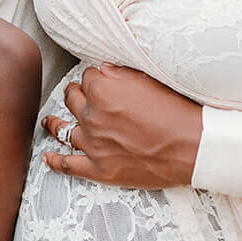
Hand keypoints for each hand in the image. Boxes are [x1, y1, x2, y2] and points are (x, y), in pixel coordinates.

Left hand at [42, 63, 202, 186]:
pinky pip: (69, 165)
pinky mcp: (99, 170)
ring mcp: (93, 145)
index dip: (95, 78)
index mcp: (102, 91)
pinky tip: (48, 157)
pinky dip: (55, 161)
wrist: (193, 147)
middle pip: (72, 99)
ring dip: (55, 124)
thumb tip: (101, 70)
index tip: (100, 81)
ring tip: (49, 121)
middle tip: (78, 94)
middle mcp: (92, 116)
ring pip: (63, 129)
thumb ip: (120, 74)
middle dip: (75, 94)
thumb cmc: (175, 111)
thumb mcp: (149, 81)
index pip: (87, 77)